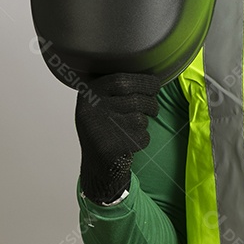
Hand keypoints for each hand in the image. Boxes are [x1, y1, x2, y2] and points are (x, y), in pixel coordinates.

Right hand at [75, 73, 160, 203]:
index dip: (143, 81)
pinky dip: (142, 139)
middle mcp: (89, 109)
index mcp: (88, 93)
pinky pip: (141, 137)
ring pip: (139, 119)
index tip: (155, 85)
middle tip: (153, 109)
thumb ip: (116, 88)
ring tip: (133, 127)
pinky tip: (130, 142)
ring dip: (144, 123)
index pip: (120, 80)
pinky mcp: (109, 148)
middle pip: (134, 99)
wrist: (97, 165)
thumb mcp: (102, 101)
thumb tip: (152, 78)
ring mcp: (98, 129)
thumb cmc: (105, 127)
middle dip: (151, 103)